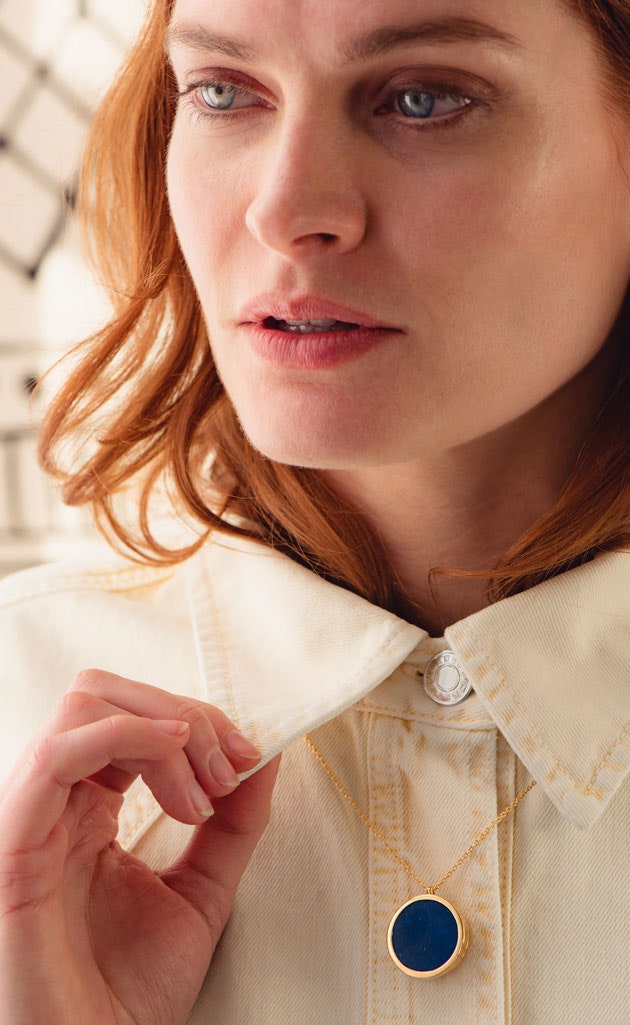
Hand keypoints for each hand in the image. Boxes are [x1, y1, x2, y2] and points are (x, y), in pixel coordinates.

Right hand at [0, 670, 279, 1024]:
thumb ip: (234, 823)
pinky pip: (57, 756)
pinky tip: (175, 763)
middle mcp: (55, 804)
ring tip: (203, 789)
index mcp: (87, 810)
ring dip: (163, 727)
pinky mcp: (16, 846)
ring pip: (83, 707)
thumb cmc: (131, 994)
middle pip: (104, 694)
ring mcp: (32, 818)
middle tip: (228, 765)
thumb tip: (266, 755)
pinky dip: (126, 737)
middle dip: (182, 712)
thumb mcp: (205, 891)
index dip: (197, 719)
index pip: (130, 717)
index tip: (249, 756)